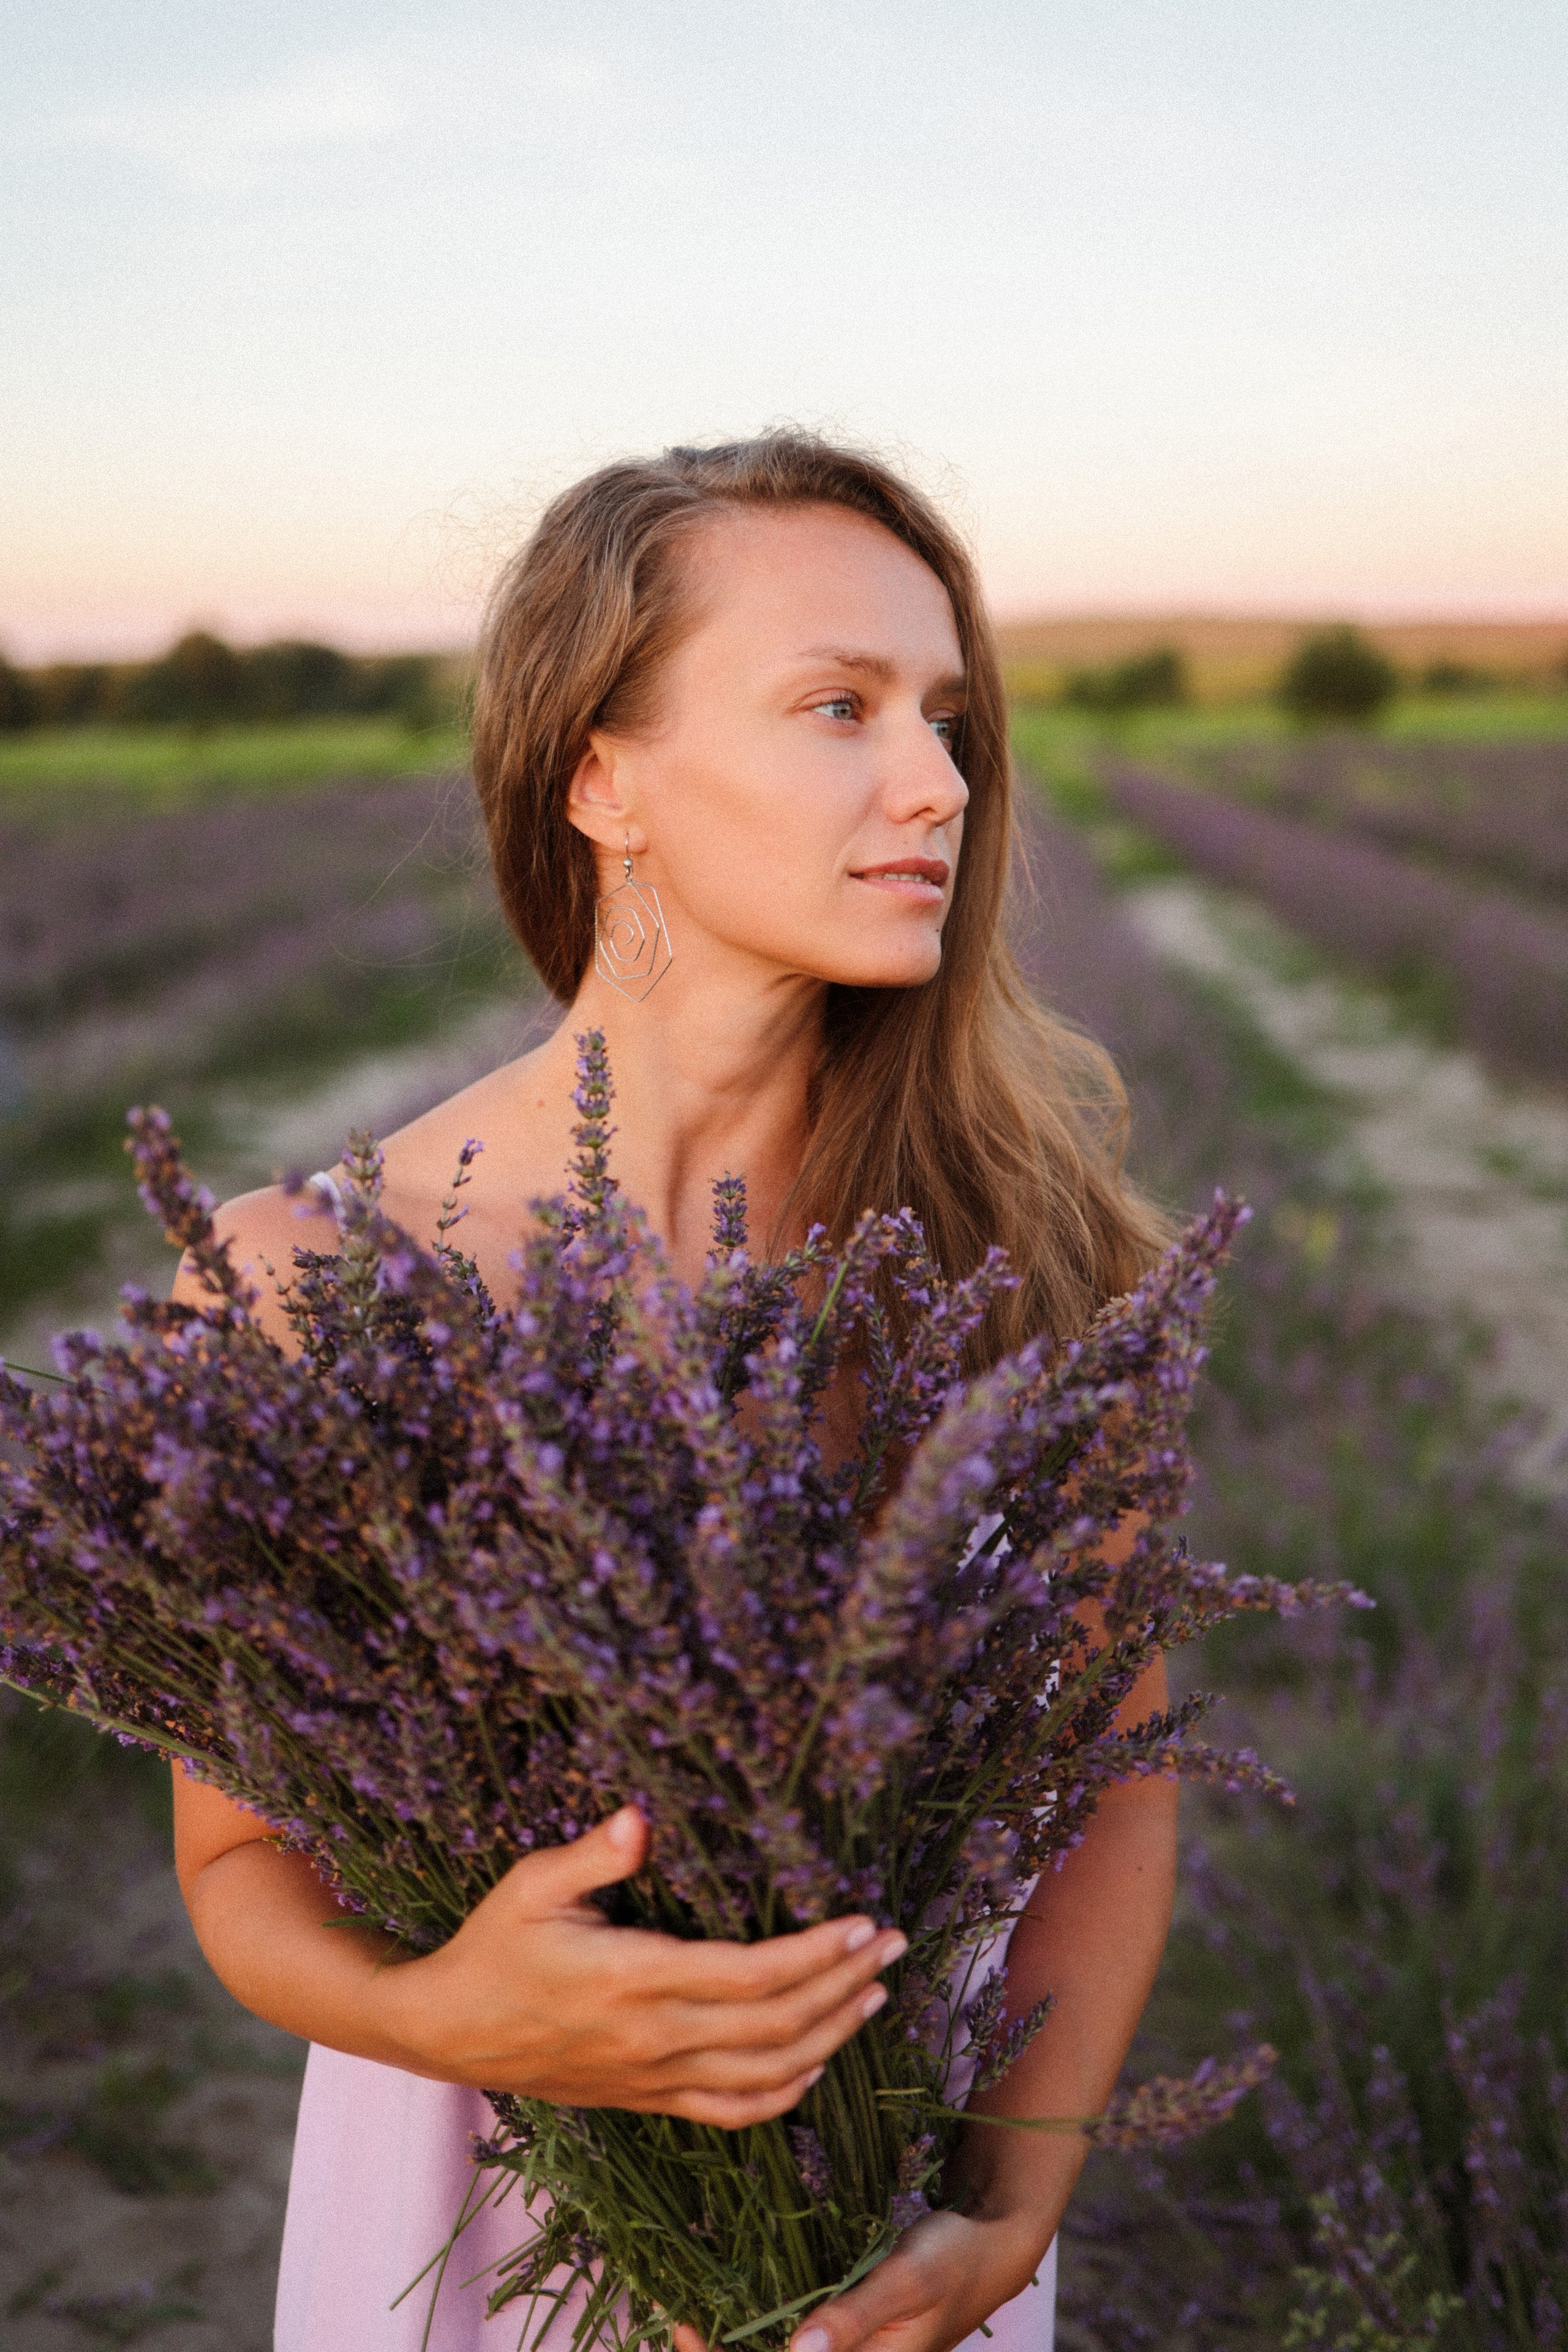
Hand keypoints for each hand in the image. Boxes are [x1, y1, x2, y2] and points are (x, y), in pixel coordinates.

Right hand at [375, 1805, 906, 2126]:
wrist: (448, 2031)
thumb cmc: (492, 1946)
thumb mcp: (530, 1885)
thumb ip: (591, 1854)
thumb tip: (640, 1818)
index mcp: (632, 1979)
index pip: (750, 1974)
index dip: (815, 1952)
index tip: (862, 1920)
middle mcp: (653, 2037)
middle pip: (777, 2025)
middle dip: (844, 1984)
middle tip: (893, 1947)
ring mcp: (652, 2077)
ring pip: (766, 2075)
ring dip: (830, 2037)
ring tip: (873, 1995)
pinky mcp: (647, 2100)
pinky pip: (731, 2112)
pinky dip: (783, 2094)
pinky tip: (815, 2065)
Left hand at [671, 2209, 1049, 2351]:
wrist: (988, 2245)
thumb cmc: (951, 2259)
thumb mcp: (906, 2279)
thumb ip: (855, 2317)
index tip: (687, 2325)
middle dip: (721, 2350)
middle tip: (680, 2313)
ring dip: (734, 2337)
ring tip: (694, 2299)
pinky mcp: (841, 2333)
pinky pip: (789, 2336)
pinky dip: (758, 2317)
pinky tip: (733, 2286)